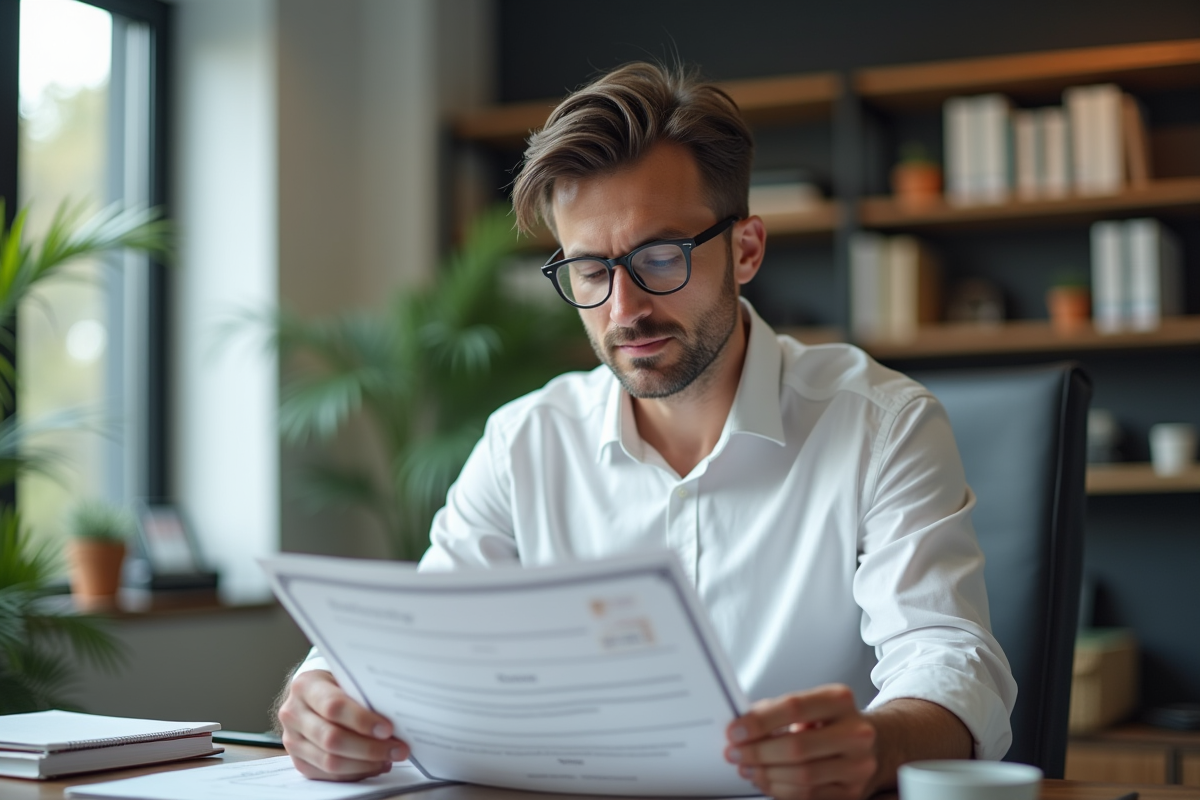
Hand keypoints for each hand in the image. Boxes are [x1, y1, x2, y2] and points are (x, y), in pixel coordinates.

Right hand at [278, 669, 410, 780]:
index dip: (362, 720)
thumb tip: (396, 714)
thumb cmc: (335, 685)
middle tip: (397, 749)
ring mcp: (292, 741)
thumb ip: (362, 693)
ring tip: (389, 759)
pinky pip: (328, 775)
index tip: (388, 729)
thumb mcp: (346, 677)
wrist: (310, 695)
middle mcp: (293, 714)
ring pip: (330, 762)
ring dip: (365, 764)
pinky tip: (374, 765)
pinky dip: (355, 773)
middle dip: (369, 747)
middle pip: (332, 739)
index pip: (334, 706)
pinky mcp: (299, 761)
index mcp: (306, 686)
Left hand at [724, 684, 876, 799]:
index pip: (794, 707)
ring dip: (765, 775)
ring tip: (747, 768)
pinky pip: (808, 796)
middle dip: (757, 753)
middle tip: (734, 753)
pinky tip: (766, 781)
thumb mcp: (811, 704)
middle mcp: (856, 733)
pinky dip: (780, 790)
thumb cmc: (833, 722)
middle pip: (796, 747)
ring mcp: (858, 766)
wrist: (874, 743)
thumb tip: (741, 725)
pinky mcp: (853, 792)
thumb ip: (777, 710)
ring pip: (801, 776)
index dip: (759, 721)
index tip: (735, 731)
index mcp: (840, 701)